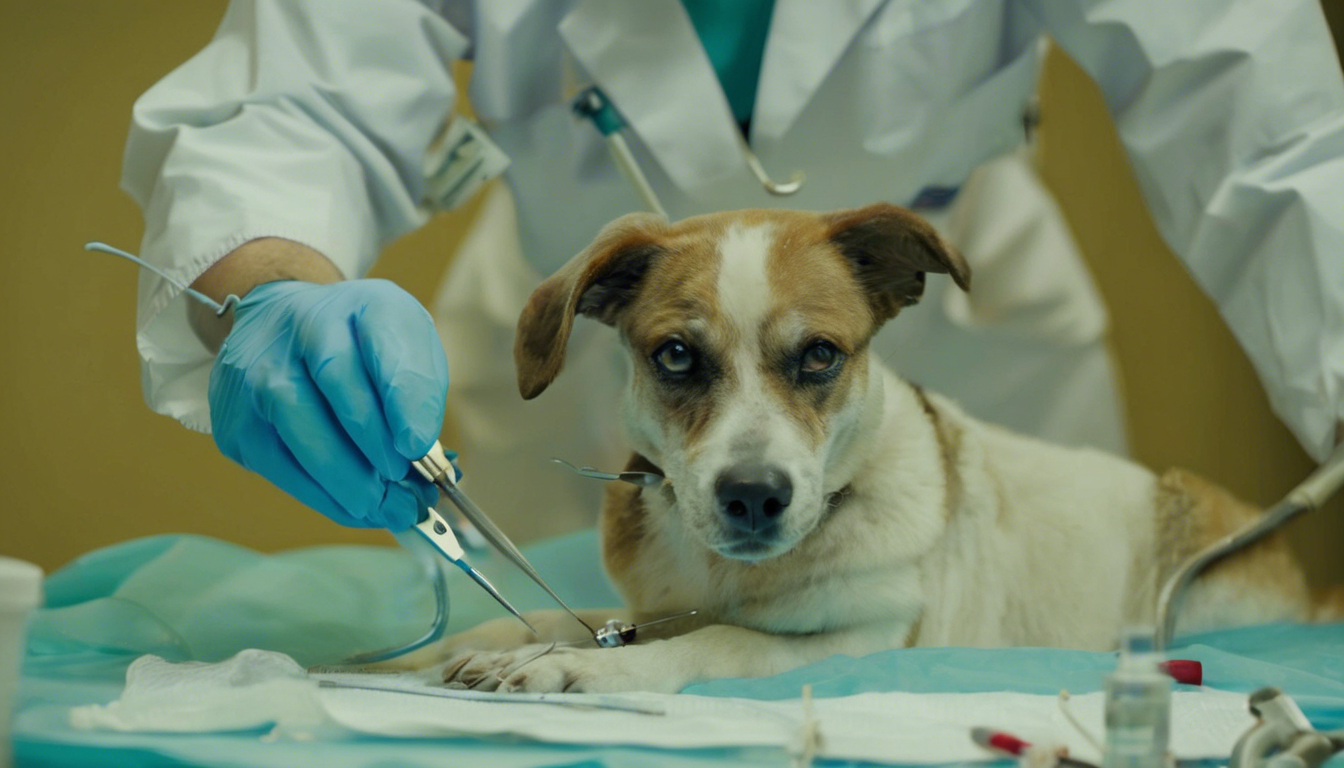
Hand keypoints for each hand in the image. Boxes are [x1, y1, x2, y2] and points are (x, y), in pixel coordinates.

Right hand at [208, 279, 448, 528]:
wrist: (282, 327)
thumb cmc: (358, 344)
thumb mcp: (405, 344)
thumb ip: (419, 386)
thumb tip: (419, 449)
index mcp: (361, 306)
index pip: (382, 342)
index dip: (404, 397)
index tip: (418, 445)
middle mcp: (300, 327)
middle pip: (333, 382)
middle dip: (374, 447)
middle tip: (408, 492)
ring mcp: (256, 373)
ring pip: (298, 428)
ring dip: (348, 481)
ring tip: (388, 509)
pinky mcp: (236, 421)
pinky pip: (280, 465)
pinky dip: (323, 495)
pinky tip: (355, 508)